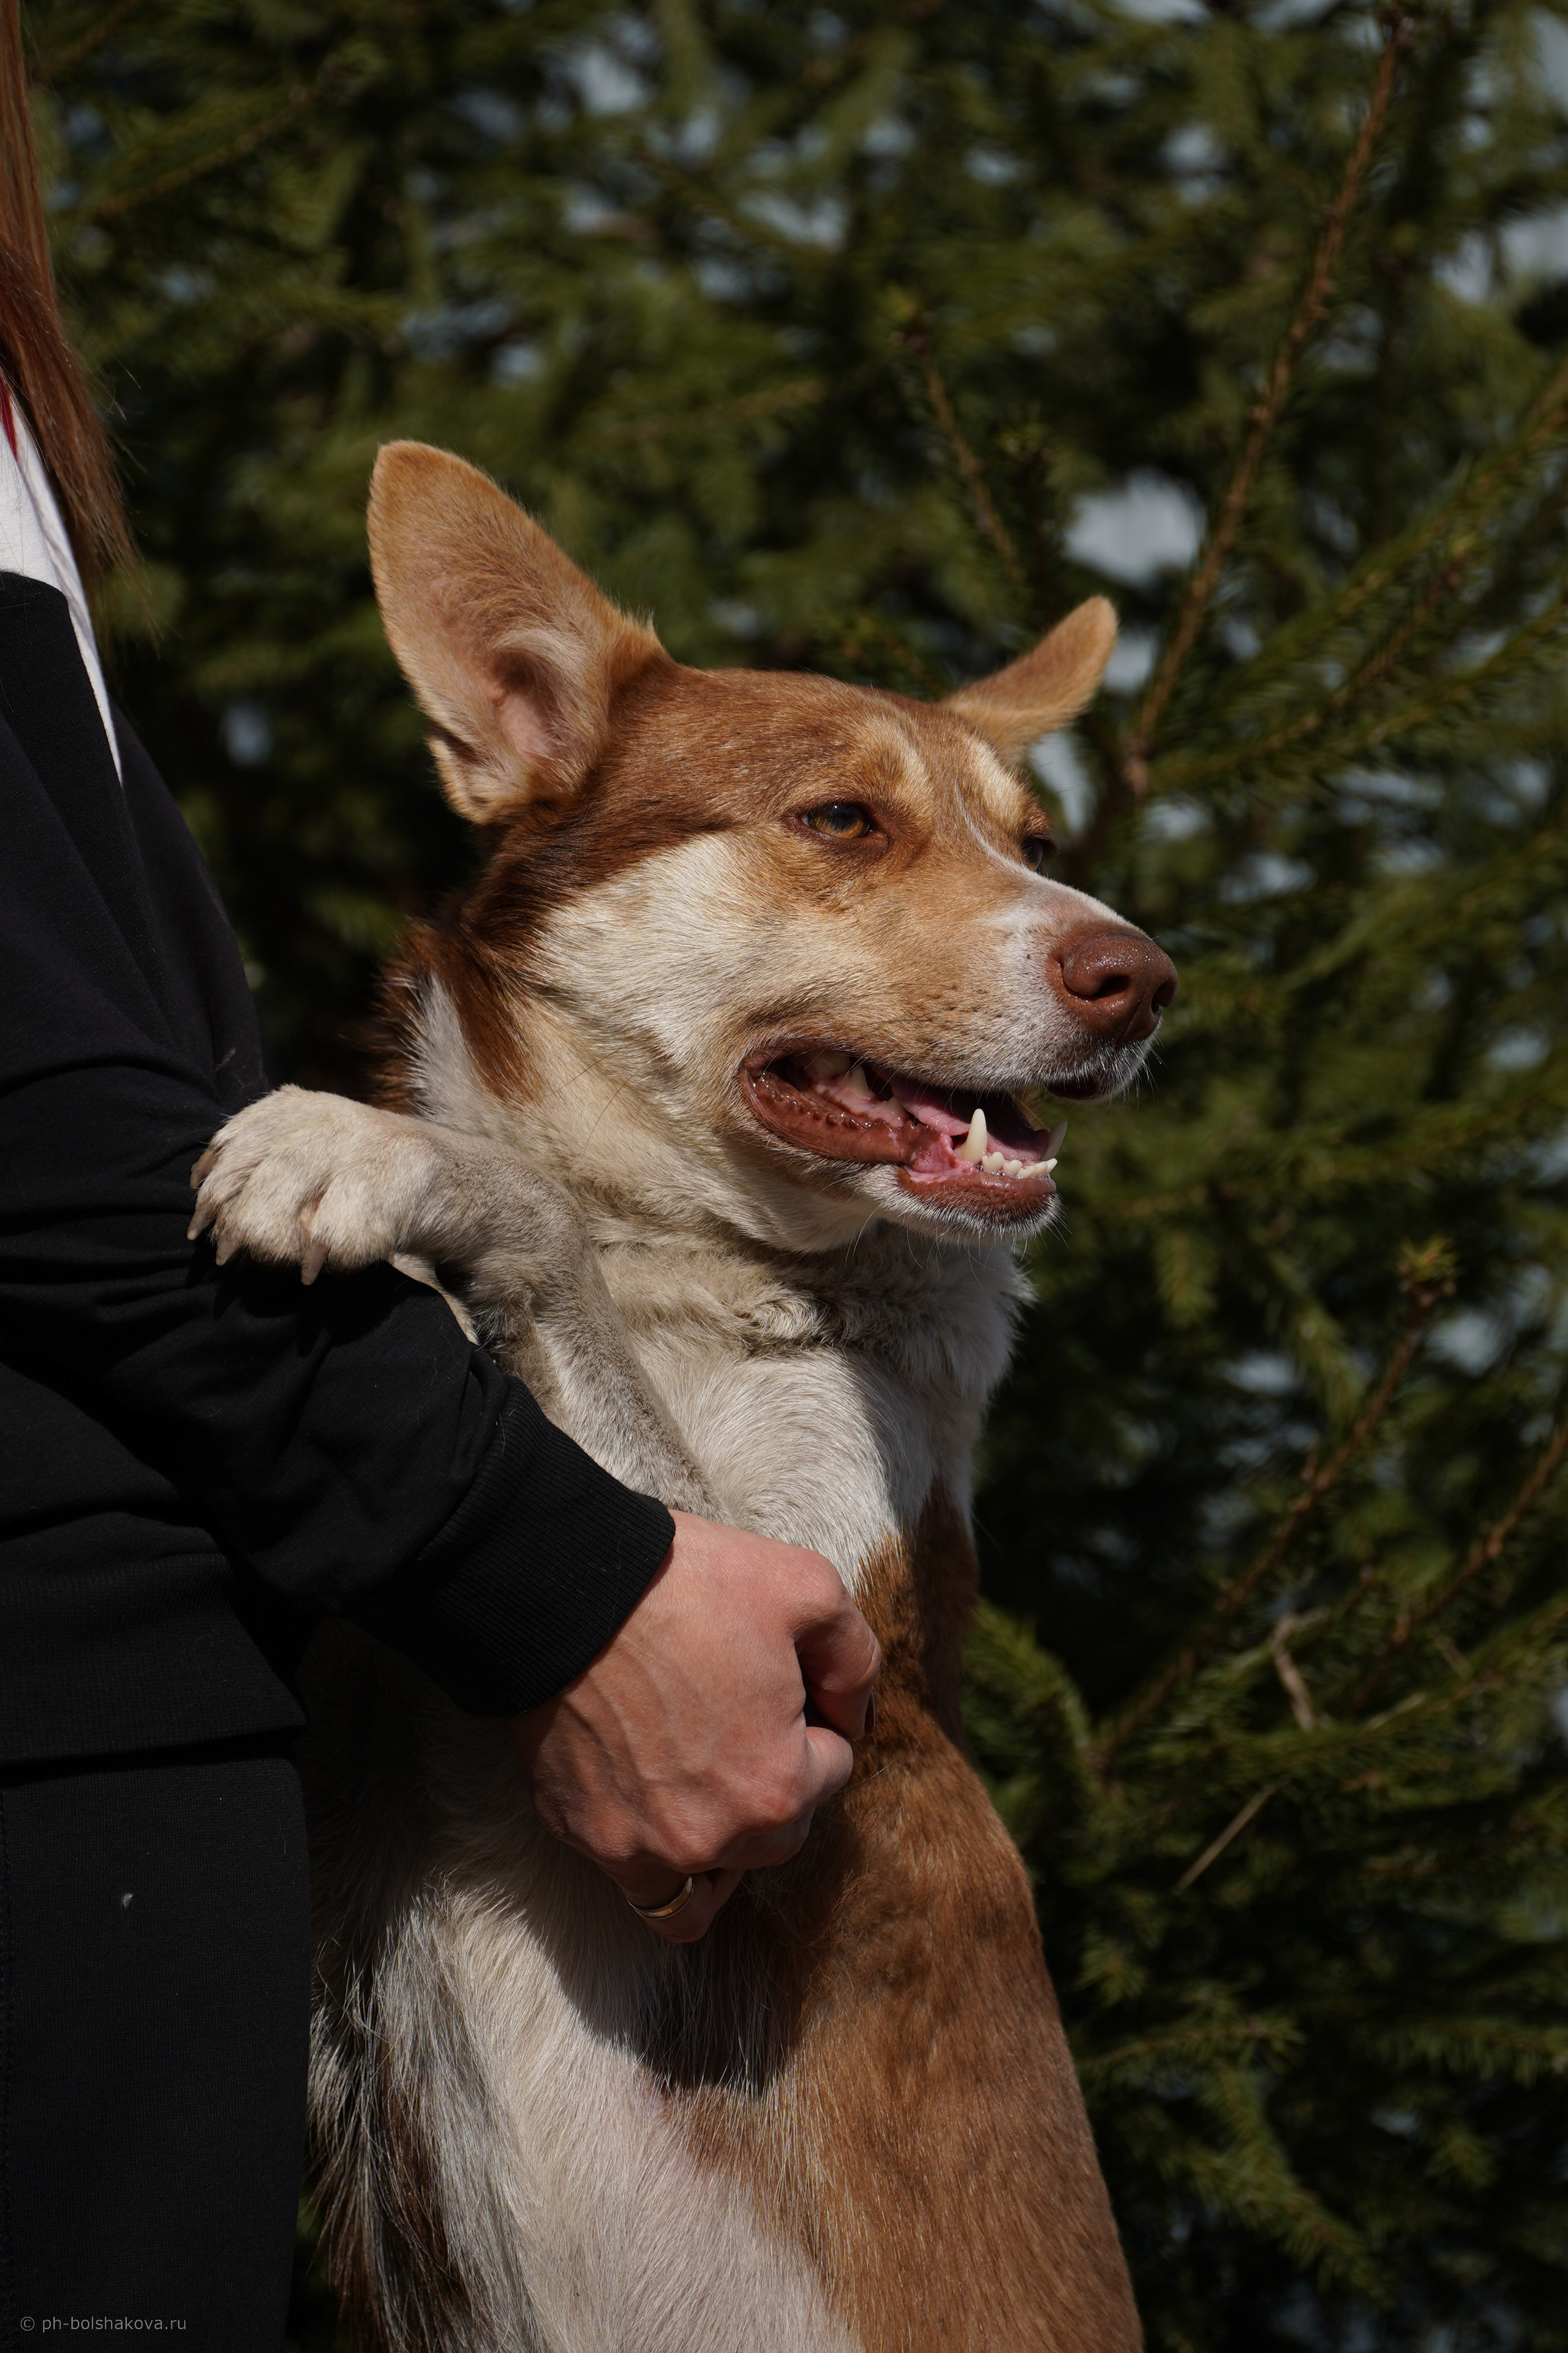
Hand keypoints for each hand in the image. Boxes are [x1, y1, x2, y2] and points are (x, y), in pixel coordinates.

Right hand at [509, 1510, 879, 1943]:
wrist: (562, 1584)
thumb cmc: (687, 1583)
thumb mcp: (810, 1590)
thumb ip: (857, 1663)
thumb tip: (855, 1720)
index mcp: (776, 1787)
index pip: (834, 1769)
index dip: (815, 1716)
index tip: (781, 1678)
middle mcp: (711, 1838)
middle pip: (781, 1831)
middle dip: (779, 1779)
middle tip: (746, 1715)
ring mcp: (640, 1845)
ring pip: (712, 1881)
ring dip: (729, 1843)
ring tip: (712, 1781)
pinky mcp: (583, 1833)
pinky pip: (642, 1885)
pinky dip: (662, 1858)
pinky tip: (660, 1804)